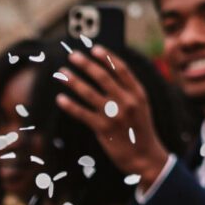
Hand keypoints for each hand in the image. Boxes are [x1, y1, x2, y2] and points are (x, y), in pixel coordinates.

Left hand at [54, 49, 171, 186]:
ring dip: (73, 81)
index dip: (107, 57)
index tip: (94, 48)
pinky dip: (70, 105)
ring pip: (89, 93)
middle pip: (102, 77)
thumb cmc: (139, 129)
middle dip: (86, 64)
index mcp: (138, 93)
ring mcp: (114, 115)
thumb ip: (128, 90)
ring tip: (61, 73)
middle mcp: (127, 101)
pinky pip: (82, 114)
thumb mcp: (141, 106)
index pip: (121, 69)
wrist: (144, 156)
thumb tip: (109, 71)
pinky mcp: (103, 129)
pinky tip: (60, 98)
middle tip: (72, 55)